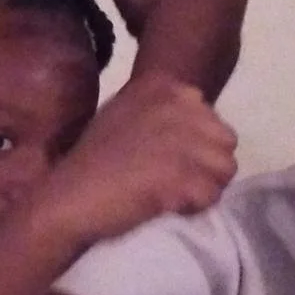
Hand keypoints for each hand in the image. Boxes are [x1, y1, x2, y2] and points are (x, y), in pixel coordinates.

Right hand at [45, 71, 237, 244]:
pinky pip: (211, 196)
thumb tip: (201, 130)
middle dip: (204, 166)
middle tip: (170, 181)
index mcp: (166, 86)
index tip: (163, 160)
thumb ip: (165, 113)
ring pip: (225, 170)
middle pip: (225, 143)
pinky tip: (164, 205)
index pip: (212, 119)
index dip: (194, 147)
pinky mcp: (183, 173)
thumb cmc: (95, 162)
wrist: (69, 197)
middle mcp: (179, 104)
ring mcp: (182, 137)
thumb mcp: (128, 115)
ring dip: (201, 188)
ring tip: (169, 194)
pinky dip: (193, 207)